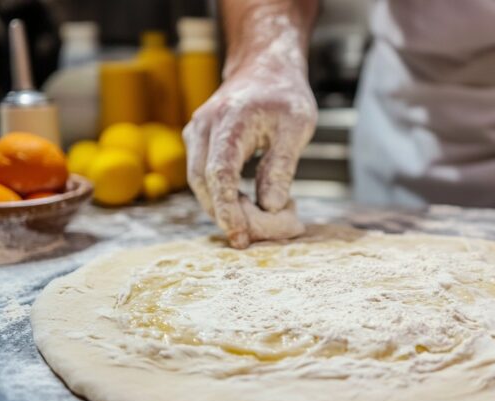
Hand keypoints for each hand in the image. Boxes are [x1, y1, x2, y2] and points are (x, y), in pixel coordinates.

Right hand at [184, 2, 317, 248]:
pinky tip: (246, 207)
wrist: (265, 68)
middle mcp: (204, 126)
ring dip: (222, 208)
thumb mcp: (297, 128)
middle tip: (253, 238)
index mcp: (229, 120)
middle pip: (203, 183)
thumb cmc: (285, 96)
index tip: (240, 236)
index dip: (228, 209)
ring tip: (255, 225)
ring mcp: (197, 133)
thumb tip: (270, 207)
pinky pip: (203, 176)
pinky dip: (221, 196)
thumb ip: (282, 167)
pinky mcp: (198, 142)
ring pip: (199, 183)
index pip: (220, 173)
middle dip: (226, 215)